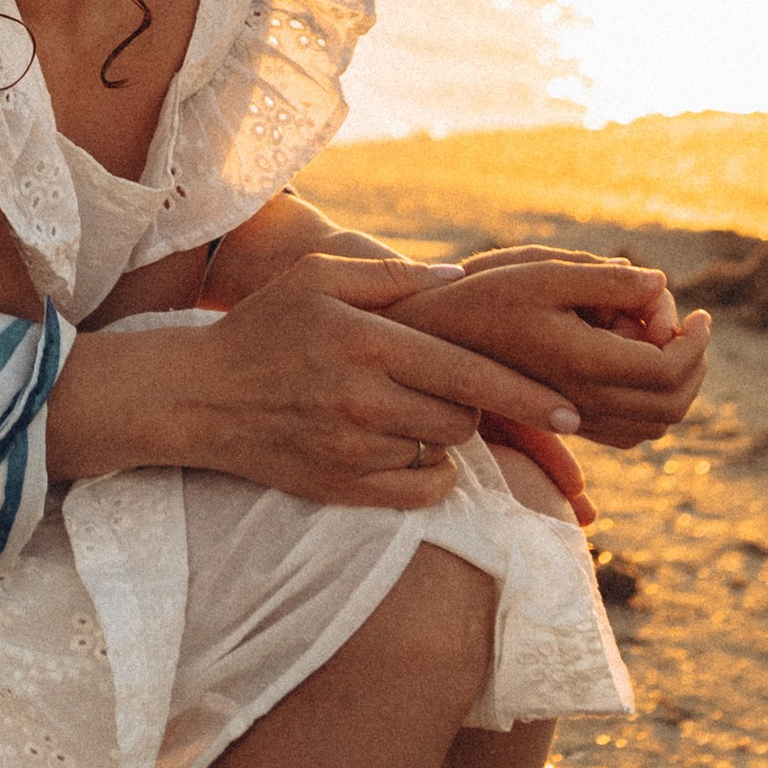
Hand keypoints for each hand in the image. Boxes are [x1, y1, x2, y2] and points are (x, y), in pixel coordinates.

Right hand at [47, 252, 588, 507]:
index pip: (469, 373)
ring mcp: (351, 448)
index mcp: (367, 342)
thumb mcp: (320, 278)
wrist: (198, 395)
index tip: (570, 413)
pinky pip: (418, 489)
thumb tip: (462, 280)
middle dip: (474, 404)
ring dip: (442, 432)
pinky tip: (408, 446)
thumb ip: (394, 278)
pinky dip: (429, 473)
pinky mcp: (340, 486)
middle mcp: (363, 399)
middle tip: (448, 386)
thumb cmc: (264, 327)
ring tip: (408, 407)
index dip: (526, 395)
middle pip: (463, 416)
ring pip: (441, 450)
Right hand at [407, 256, 711, 450]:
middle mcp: (581, 403)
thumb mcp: (542, 272)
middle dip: (694, 365)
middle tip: (687, 327)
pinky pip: (628, 432)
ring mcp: (572, 419)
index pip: (669, 370)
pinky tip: (634, 363)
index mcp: (582, 364)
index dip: (696, 343)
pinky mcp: (564, 422)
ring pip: (654, 425)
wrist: (430, 338)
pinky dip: (650, 405)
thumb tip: (660, 284)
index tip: (699, 313)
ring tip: (661, 340)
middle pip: (671, 406)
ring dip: (675, 386)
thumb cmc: (482, 295)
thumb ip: (605, 279)